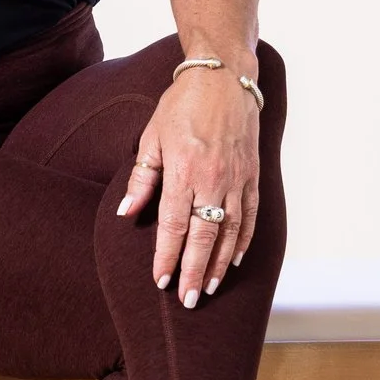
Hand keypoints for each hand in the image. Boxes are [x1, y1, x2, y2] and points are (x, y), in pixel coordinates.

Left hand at [116, 64, 260, 306]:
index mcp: (183, 170)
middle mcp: (212, 179)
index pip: (174, 225)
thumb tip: (126, 211)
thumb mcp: (152, 136)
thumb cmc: (181, 106)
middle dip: (195, 272)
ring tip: (210, 288)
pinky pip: (250, 216)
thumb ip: (142, 178)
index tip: (161, 280)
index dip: (167, 256)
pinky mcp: (253, 175)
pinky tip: (236, 259)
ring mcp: (237, 178)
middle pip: (203, 236)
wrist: (223, 78)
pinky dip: (244, 240)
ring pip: (230, 232)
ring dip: (220, 264)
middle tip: (189, 300)